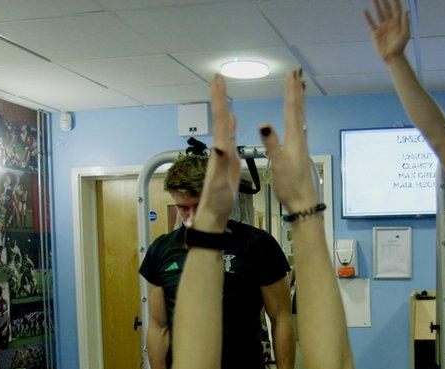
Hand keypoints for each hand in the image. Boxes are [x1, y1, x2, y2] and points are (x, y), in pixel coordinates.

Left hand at [194, 75, 239, 230]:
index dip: (219, 100)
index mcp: (220, 151)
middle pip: (219, 118)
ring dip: (223, 107)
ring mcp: (224, 154)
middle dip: (219, 97)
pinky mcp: (229, 160)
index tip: (217, 81)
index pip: (219, 120)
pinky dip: (230, 124)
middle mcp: (220, 149)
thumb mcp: (219, 184)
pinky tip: (231, 117)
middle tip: (217, 77)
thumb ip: (220, 165)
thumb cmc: (217, 202)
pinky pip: (230, 136)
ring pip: (223, 124)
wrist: (213, 215)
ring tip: (223, 90)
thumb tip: (221, 145)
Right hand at [259, 70, 317, 211]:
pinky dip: (297, 115)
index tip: (291, 74)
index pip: (292, 109)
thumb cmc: (290, 186)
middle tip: (297, 73)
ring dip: (298, 100)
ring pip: (300, 117)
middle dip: (296, 90)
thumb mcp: (278, 165)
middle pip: (298, 109)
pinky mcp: (299, 152)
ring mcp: (300, 145)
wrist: (303, 203)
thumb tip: (263, 124)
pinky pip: (298, 126)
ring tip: (300, 88)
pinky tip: (297, 118)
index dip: (291, 91)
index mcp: (293, 139)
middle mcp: (299, 139)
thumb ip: (271, 144)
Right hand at [365, 0, 410, 63]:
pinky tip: (365, 11)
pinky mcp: (376, 33)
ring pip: (379, 14)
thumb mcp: (405, 34)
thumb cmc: (400, 47)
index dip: (395, 1)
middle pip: (386, 9)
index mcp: (397, 23)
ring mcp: (382, 28)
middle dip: (384, 1)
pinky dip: (368, 17)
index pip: (396, 9)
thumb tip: (407, 11)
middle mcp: (389, 23)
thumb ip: (406, 23)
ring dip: (376, 6)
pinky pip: (371, 23)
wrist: (392, 57)